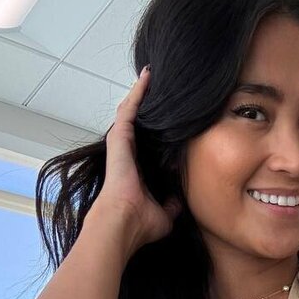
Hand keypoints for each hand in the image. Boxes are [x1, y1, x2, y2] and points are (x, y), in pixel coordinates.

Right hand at [91, 67, 182, 257]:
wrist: (125, 223)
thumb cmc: (140, 224)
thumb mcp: (165, 214)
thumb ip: (172, 205)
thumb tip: (180, 202)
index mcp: (135, 170)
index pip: (145, 143)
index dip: (155, 130)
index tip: (167, 117)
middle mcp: (126, 154)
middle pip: (138, 123)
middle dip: (146, 105)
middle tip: (158, 85)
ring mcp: (121, 144)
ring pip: (131, 111)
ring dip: (141, 93)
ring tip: (152, 74)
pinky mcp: (119, 136)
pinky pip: (130, 108)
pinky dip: (138, 92)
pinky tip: (148, 76)